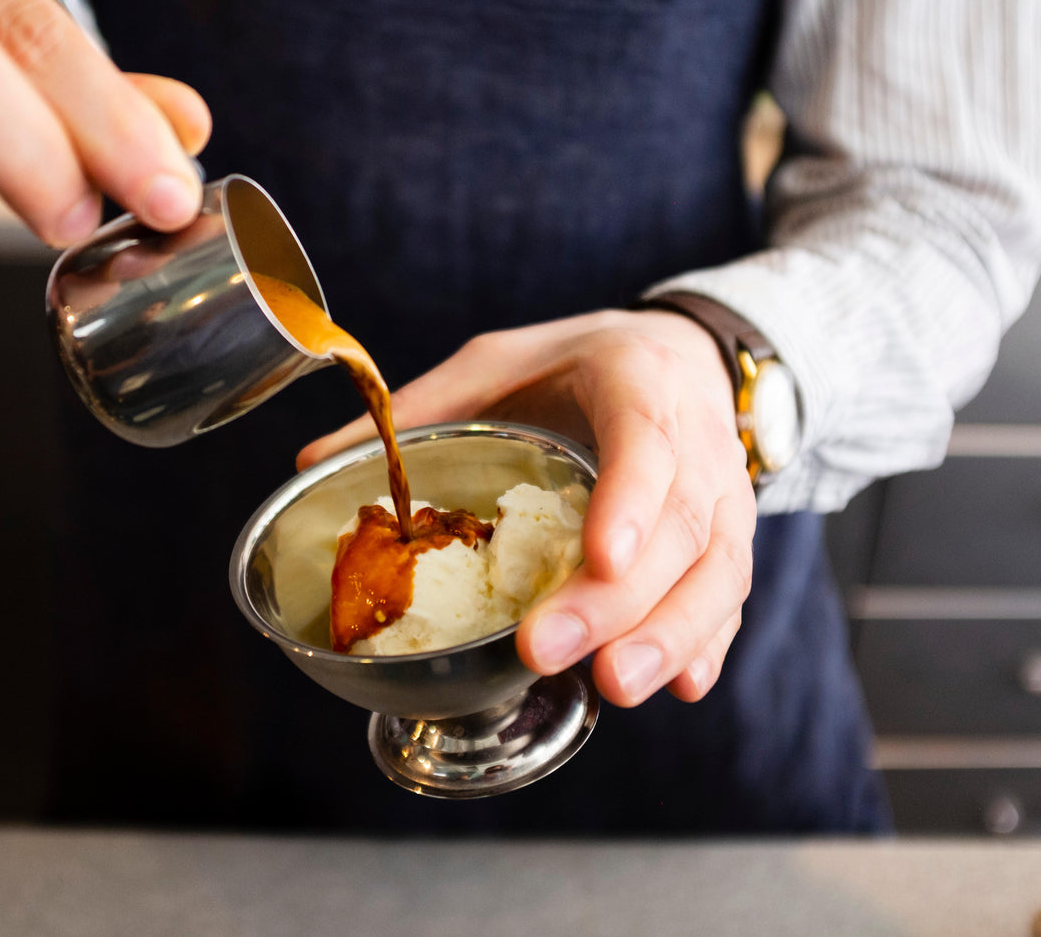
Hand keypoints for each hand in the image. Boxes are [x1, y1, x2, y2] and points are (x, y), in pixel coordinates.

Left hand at [298, 309, 755, 705]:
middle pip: (680, 528)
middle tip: (551, 649)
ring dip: (670, 635)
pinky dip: (708, 643)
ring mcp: (725, 496)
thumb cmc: (576, 363)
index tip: (599, 558)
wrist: (679, 355)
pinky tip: (680, 686)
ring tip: (616, 684)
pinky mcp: (729, 541)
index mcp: (636, 383)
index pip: (645, 444)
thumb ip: (417, 410)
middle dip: (619, 599)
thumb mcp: (497, 363)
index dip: (630, 504)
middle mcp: (696, 442)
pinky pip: (729, 597)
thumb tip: (311, 463)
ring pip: (718, 572)